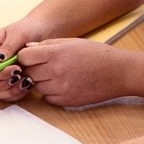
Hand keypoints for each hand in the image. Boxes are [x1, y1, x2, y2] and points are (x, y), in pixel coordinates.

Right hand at [0, 20, 46, 102]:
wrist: (40, 30)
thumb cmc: (29, 29)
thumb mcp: (19, 33)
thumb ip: (8, 47)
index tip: (17, 70)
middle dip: (0, 86)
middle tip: (18, 79)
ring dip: (8, 92)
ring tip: (25, 83)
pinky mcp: (5, 80)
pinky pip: (4, 95)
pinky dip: (14, 94)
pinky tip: (27, 87)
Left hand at [11, 38, 131, 106]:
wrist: (119, 72)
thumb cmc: (97, 54)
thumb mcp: (72, 42)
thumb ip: (48, 44)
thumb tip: (27, 47)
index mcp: (56, 53)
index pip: (24, 56)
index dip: (25, 56)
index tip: (30, 57)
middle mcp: (55, 71)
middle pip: (28, 72)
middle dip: (32, 69)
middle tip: (45, 66)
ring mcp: (60, 88)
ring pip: (36, 87)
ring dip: (41, 82)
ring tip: (57, 75)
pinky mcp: (66, 101)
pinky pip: (47, 98)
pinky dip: (51, 93)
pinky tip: (64, 85)